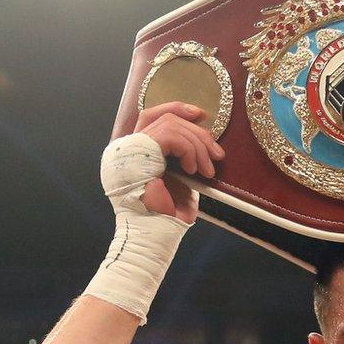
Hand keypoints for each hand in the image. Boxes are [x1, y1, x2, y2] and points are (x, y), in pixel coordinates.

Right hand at [129, 102, 225, 222]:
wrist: (156, 234)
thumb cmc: (168, 214)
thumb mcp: (179, 178)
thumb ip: (182, 155)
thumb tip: (203, 137)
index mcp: (134, 152)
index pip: (152, 116)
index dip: (177, 109)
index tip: (200, 115)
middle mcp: (127, 147)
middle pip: (166, 118)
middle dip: (197, 132)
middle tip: (217, 153)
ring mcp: (129, 148)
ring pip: (171, 125)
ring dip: (198, 145)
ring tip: (208, 169)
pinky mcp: (138, 152)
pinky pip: (171, 136)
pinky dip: (189, 150)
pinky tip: (193, 169)